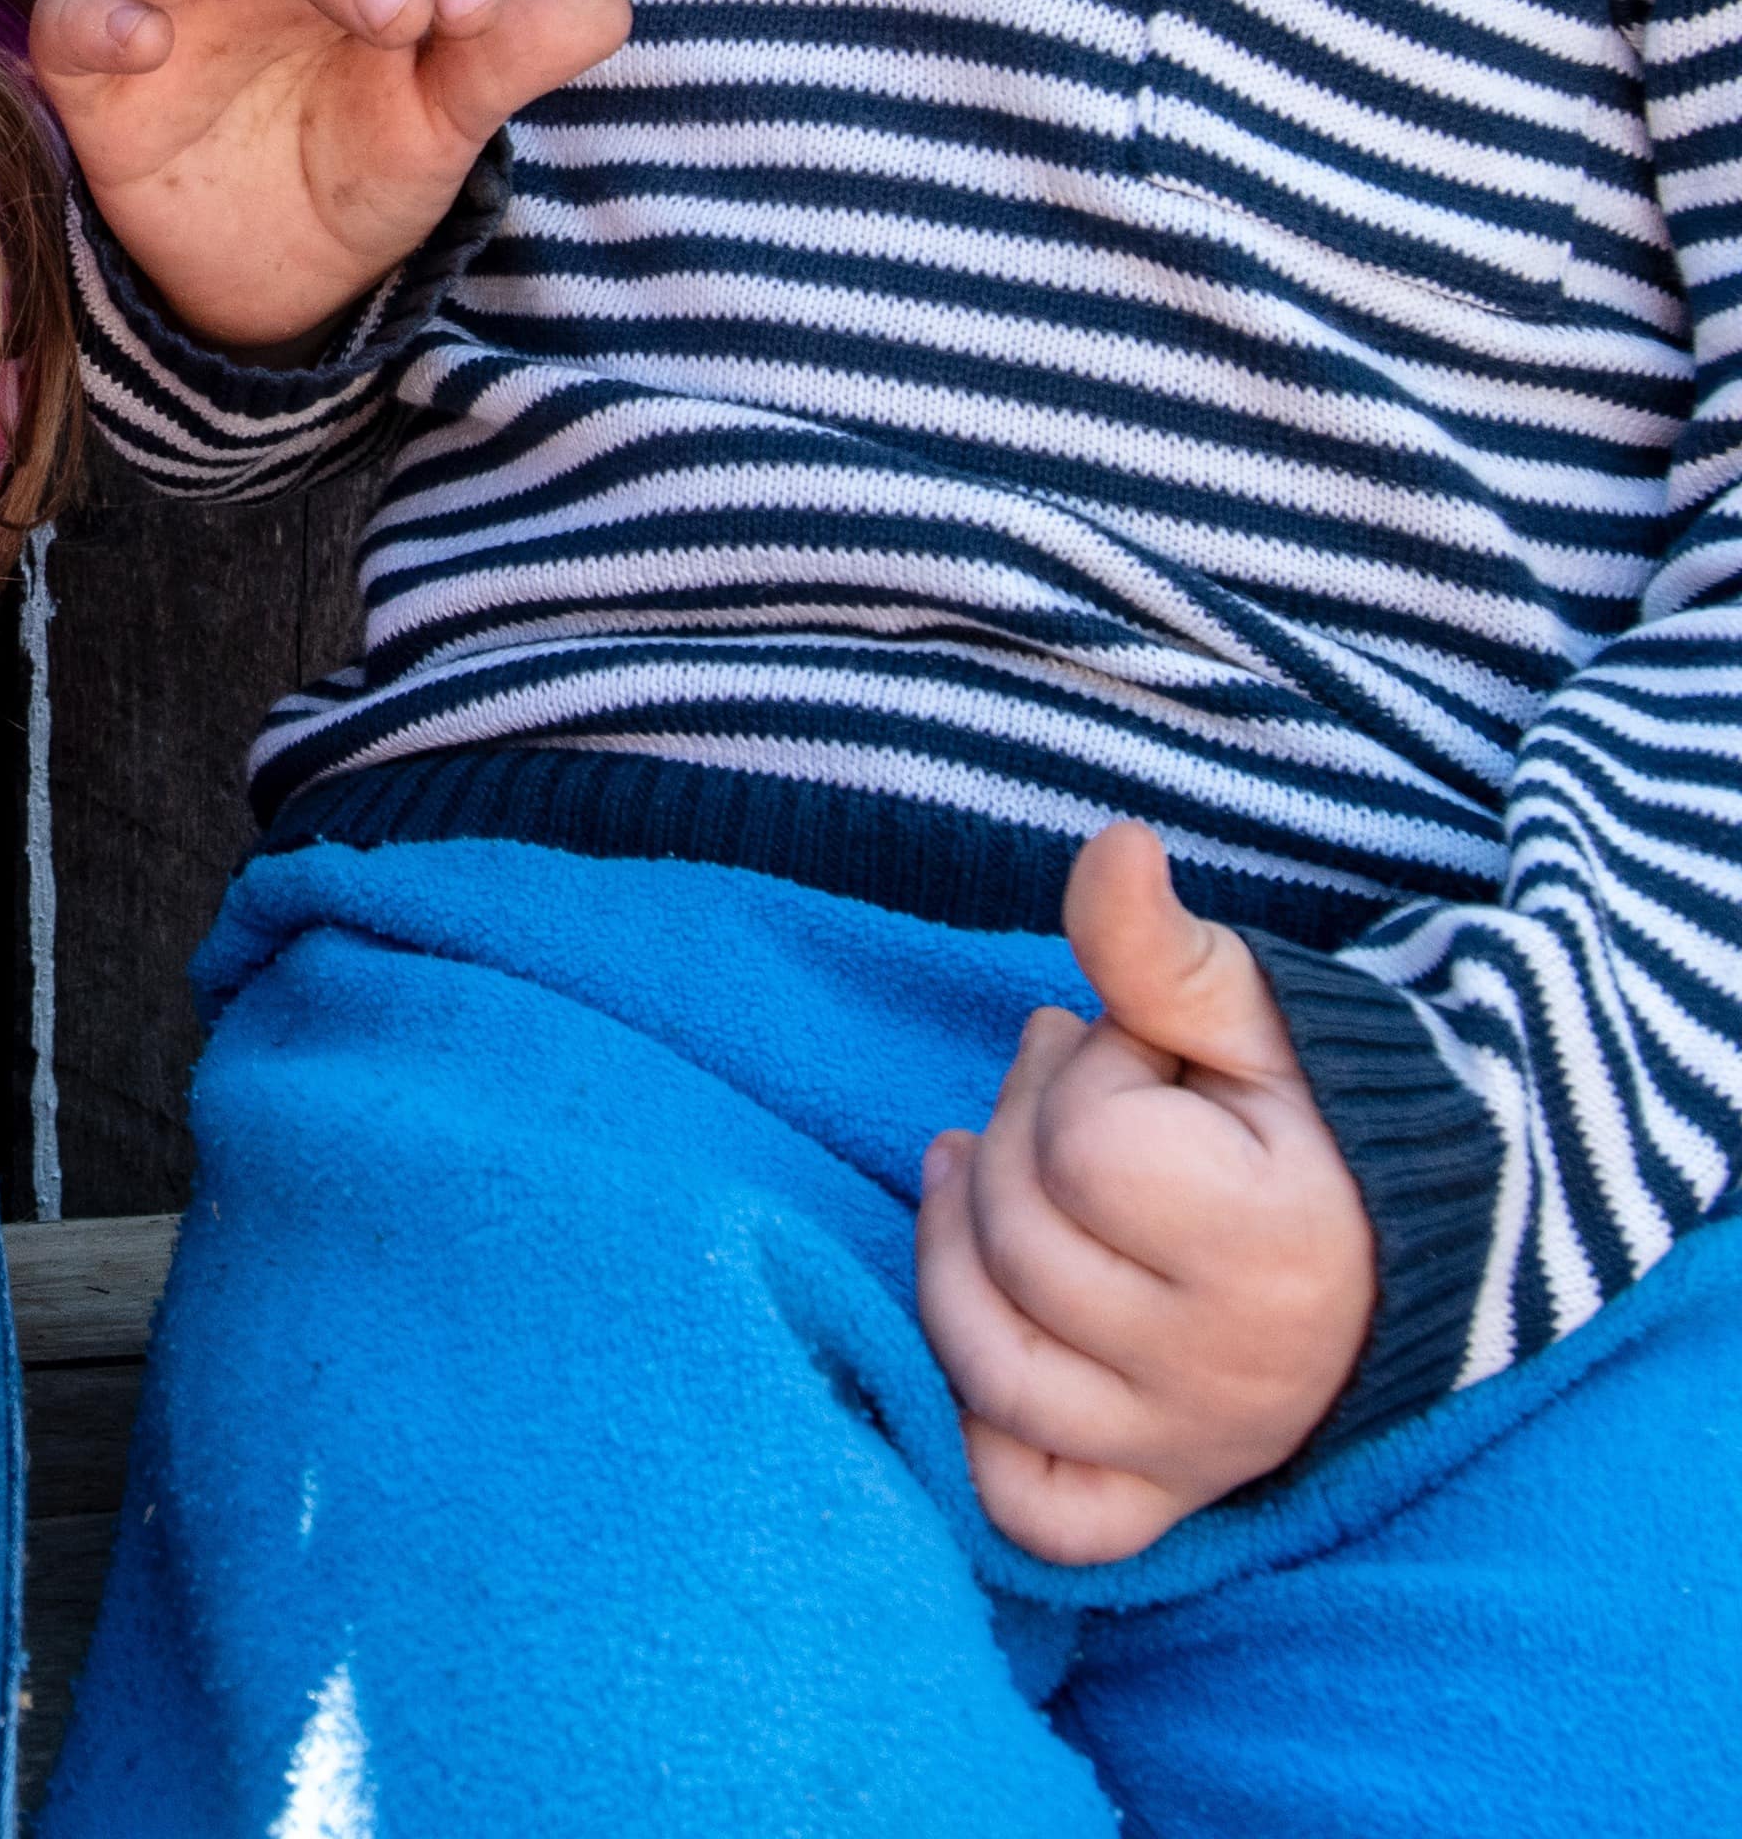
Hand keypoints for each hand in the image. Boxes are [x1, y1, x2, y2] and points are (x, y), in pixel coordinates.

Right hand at [26, 0, 629, 347]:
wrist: (276, 280)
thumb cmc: (360, 166)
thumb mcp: (442, 125)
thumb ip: (507, 59)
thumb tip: (610, 3)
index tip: (470, 12)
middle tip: (395, 16)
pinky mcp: (89, 73)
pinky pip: (64, 16)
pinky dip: (93, 15)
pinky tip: (144, 43)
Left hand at [917, 822, 1376, 1561]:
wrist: (1399, 1239)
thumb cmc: (1312, 1109)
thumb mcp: (1250, 1009)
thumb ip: (1160, 945)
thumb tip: (1111, 845)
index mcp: (1275, 1246)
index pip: (1086, 1150)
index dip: (1085, 1077)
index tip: (1135, 1058)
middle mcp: (1234, 1371)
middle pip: (1021, 1241)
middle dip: (1016, 1132)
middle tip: (1059, 1086)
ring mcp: (1191, 1444)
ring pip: (991, 1361)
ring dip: (948, 1245)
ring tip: (966, 1163)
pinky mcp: (1161, 1491)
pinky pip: (1035, 1502)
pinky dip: (980, 1431)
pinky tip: (979, 1319)